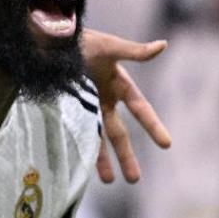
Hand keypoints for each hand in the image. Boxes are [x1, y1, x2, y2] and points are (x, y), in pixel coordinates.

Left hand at [81, 28, 171, 182]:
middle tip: (135, 179)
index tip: (167, 144)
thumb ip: (134, 51)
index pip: (140, 108)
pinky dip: (81, 145)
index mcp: (119, 83)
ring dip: (103, 158)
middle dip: (127, 154)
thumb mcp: (109, 46)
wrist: (52, 38)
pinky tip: (82, 162)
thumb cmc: (83, 39)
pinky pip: (77, 129)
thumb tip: (163, 45)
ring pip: (98, 136)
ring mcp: (86, 103)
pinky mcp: (68, 106)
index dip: (153, 125)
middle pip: (119, 131)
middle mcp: (104, 98)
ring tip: (110, 180)